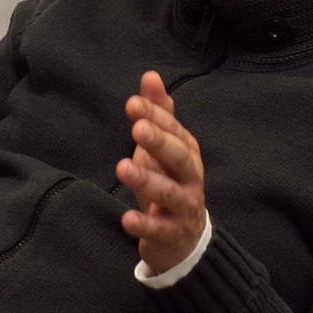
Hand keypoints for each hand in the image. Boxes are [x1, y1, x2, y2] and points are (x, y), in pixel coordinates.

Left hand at [115, 71, 205, 273]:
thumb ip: (158, 113)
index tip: (133, 104)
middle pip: (179, 158)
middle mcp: (190, 178)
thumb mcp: (163, 147)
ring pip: (168, 193)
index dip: (156, 116)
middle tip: (137, 128)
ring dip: (145, 180)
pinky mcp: (172, 234)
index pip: (174, 130)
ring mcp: (184, 207)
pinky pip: (159, 229)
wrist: (184, 237)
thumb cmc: (168, 180)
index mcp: (187, 152)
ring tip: (122, 168)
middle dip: (160, 142)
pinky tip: (126, 219)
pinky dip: (144, 224)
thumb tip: (150, 75)